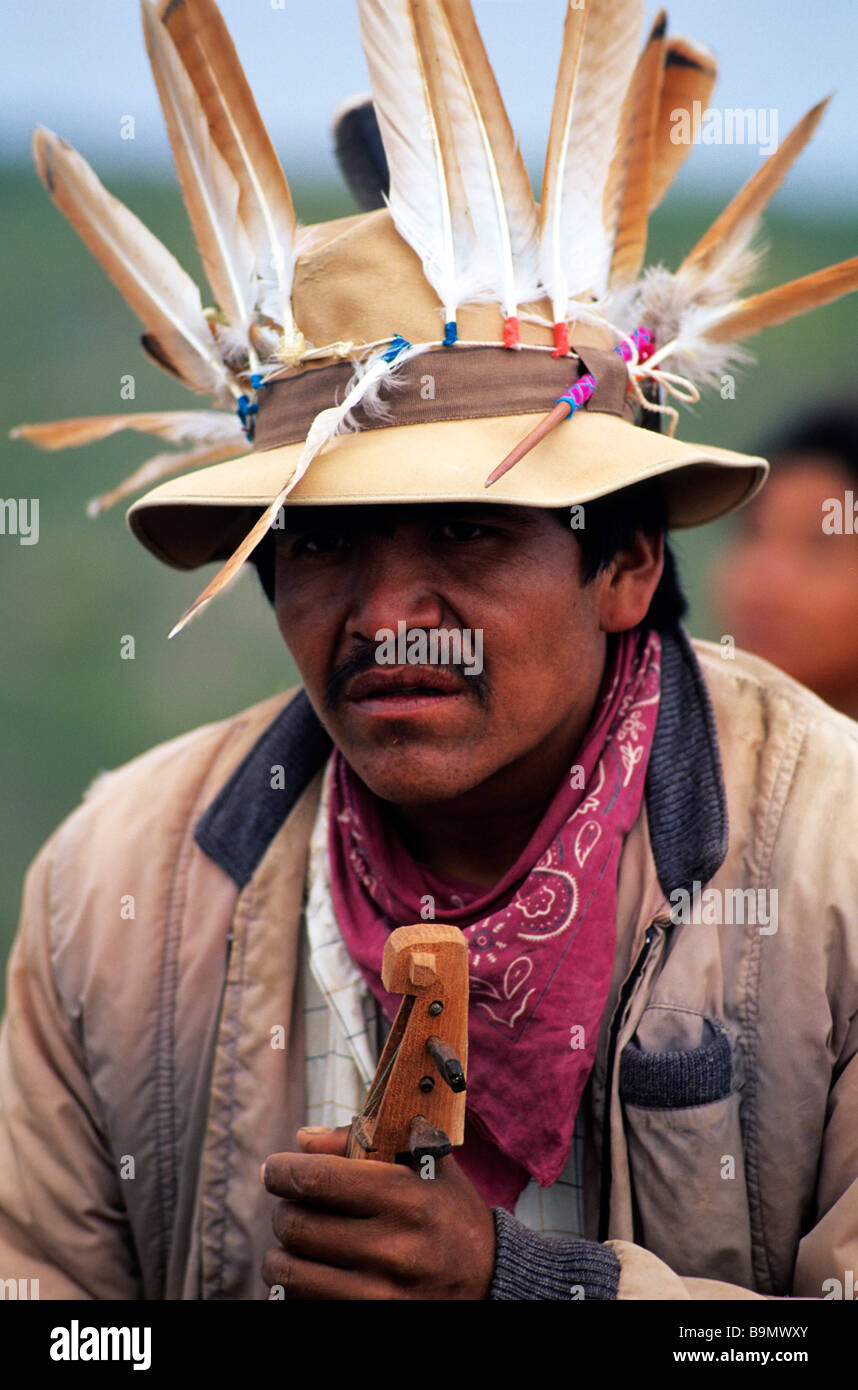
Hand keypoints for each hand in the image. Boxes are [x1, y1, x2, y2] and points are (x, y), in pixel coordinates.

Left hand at [261, 1126, 495, 1299]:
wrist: (490, 1281)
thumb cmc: (451, 1213)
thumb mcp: (426, 1163)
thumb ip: (366, 1141)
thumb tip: (303, 1140)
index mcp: (407, 1200)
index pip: (319, 1180)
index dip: (283, 1171)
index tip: (275, 1169)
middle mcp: (393, 1250)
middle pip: (298, 1226)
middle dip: (283, 1211)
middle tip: (290, 1205)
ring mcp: (381, 1297)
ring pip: (291, 1274)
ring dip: (281, 1254)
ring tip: (293, 1243)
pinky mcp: (372, 1322)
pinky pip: (305, 1306)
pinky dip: (295, 1290)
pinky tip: (309, 1273)